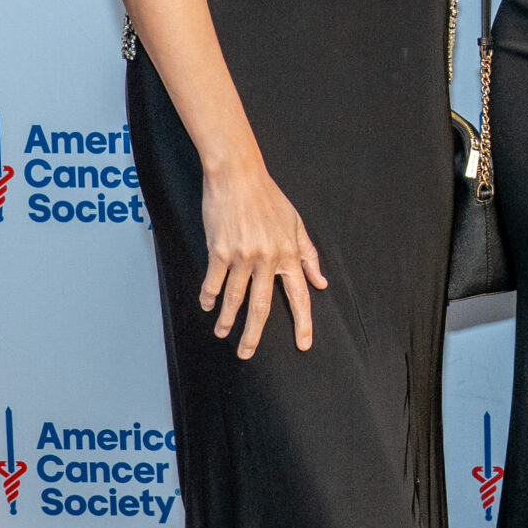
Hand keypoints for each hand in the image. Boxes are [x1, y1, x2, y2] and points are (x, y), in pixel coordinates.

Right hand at [198, 155, 327, 356]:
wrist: (238, 174)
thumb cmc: (268, 196)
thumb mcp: (295, 223)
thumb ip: (307, 254)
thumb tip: (320, 282)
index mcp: (288, 253)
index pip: (299, 295)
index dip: (304, 322)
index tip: (304, 344)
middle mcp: (267, 258)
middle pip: (262, 306)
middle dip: (254, 335)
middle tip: (246, 353)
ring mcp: (243, 256)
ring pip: (235, 298)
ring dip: (227, 319)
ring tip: (221, 333)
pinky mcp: (220, 250)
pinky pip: (214, 281)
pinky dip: (209, 296)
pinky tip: (206, 305)